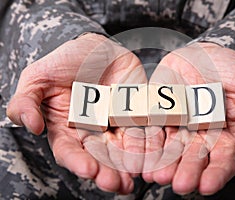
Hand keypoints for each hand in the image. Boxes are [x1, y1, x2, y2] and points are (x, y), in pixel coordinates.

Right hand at [7, 33, 146, 193]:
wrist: (94, 48)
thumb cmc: (64, 63)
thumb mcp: (37, 79)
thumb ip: (27, 102)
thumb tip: (31, 126)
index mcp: (68, 129)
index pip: (70, 151)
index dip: (78, 161)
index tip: (87, 169)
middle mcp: (93, 132)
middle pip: (100, 157)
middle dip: (108, 171)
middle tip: (115, 183)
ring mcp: (116, 124)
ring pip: (124, 149)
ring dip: (131, 163)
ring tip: (136, 174)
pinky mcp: (136, 113)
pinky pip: (145, 129)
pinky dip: (150, 142)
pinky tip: (154, 155)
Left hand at [142, 42, 234, 194]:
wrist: (203, 52)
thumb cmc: (230, 70)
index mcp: (223, 135)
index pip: (221, 160)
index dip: (215, 173)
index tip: (207, 186)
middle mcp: (198, 135)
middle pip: (191, 157)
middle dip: (185, 171)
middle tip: (179, 184)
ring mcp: (176, 125)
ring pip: (169, 147)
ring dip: (162, 162)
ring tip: (156, 175)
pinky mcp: (156, 113)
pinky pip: (150, 129)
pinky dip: (145, 143)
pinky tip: (140, 156)